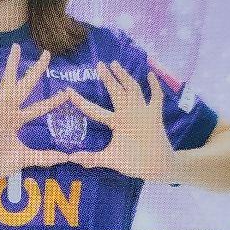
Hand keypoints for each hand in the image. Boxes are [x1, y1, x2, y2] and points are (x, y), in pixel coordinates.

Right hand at [0, 44, 69, 185]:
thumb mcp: (25, 158)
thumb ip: (44, 157)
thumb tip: (65, 157)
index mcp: (17, 120)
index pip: (39, 107)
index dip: (53, 100)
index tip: (67, 92)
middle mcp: (8, 111)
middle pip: (25, 86)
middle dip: (36, 70)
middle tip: (47, 53)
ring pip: (5, 83)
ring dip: (11, 65)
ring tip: (17, 47)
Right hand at [68, 62, 176, 180]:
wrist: (161, 165)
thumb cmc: (135, 163)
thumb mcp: (110, 160)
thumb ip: (91, 157)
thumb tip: (70, 158)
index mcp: (118, 122)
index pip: (93, 110)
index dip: (79, 101)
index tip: (68, 90)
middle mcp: (131, 112)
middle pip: (116, 91)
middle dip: (107, 77)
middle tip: (99, 65)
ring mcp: (144, 111)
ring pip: (133, 88)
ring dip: (124, 75)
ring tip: (116, 64)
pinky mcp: (155, 113)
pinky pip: (156, 96)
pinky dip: (154, 85)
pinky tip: (150, 74)